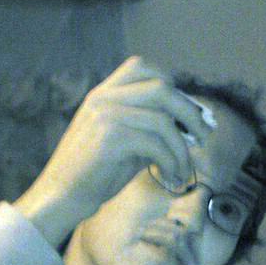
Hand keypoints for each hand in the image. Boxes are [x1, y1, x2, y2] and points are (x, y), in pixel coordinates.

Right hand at [14, 56, 212, 246]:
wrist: (61, 197)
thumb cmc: (94, 175)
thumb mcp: (126, 144)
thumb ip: (150, 130)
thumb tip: (191, 127)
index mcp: (103, 94)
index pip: (142, 67)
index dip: (172, 85)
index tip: (188, 112)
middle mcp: (103, 98)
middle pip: (161, 87)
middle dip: (190, 111)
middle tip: (204, 134)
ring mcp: (105, 115)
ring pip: (163, 120)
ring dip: (181, 147)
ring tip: (183, 167)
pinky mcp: (109, 138)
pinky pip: (155, 144)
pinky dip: (170, 162)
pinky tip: (170, 176)